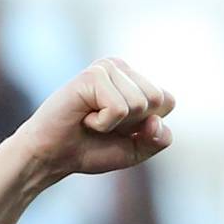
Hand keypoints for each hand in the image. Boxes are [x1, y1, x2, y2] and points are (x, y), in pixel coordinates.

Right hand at [10, 58, 173, 186]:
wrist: (55, 155)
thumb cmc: (92, 149)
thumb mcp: (136, 150)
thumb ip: (157, 140)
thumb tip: (156, 121)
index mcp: (134, 79)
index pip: (168, 100)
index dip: (149, 126)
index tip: (123, 128)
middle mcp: (121, 67)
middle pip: (158, 99)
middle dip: (135, 123)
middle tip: (106, 122)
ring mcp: (106, 67)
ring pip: (140, 104)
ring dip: (117, 124)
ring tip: (94, 119)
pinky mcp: (92, 75)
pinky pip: (119, 109)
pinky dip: (103, 123)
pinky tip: (85, 117)